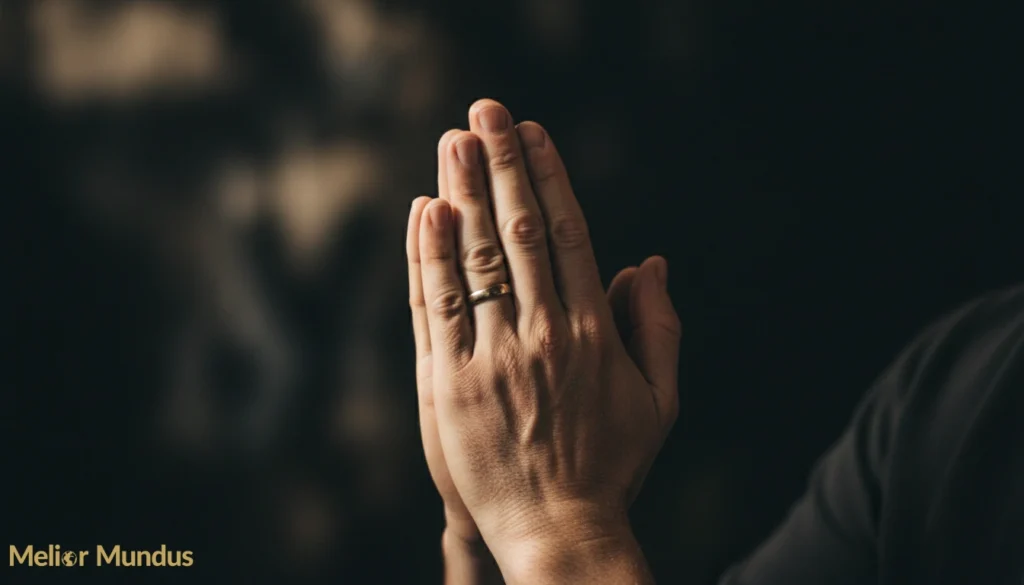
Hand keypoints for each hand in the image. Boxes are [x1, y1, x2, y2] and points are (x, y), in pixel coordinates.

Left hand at [407, 99, 680, 580]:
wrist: (558, 530)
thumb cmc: (612, 464)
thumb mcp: (658, 401)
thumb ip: (658, 329)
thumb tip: (652, 263)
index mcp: (593, 333)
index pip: (567, 235)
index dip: (548, 178)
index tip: (533, 134)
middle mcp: (543, 335)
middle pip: (517, 232)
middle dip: (502, 166)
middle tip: (485, 113)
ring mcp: (492, 358)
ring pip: (474, 260)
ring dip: (463, 195)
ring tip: (454, 143)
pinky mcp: (448, 383)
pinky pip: (435, 308)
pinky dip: (429, 256)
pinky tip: (425, 212)